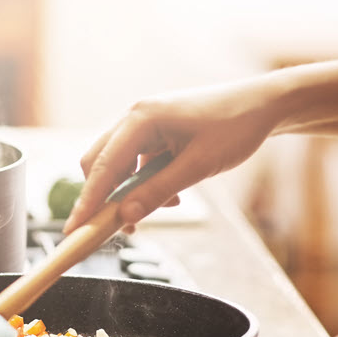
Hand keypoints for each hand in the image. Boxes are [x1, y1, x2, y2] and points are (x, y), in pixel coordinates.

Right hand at [63, 76, 286, 232]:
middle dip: (107, 198)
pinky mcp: (155, 131)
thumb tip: (125, 216)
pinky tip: (173, 194)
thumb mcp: (198, 166)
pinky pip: (136, 162)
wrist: (264, 105)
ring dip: (131, 192)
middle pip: (100, 164)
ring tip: (165, 207)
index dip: (87, 202)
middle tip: (122, 229)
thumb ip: (158, 191)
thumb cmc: (236, 128)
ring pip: (118, 165)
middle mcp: (135, 116)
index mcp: (141, 118)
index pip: (102, 167)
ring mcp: (144, 123)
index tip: (74, 231)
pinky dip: (145, 182)